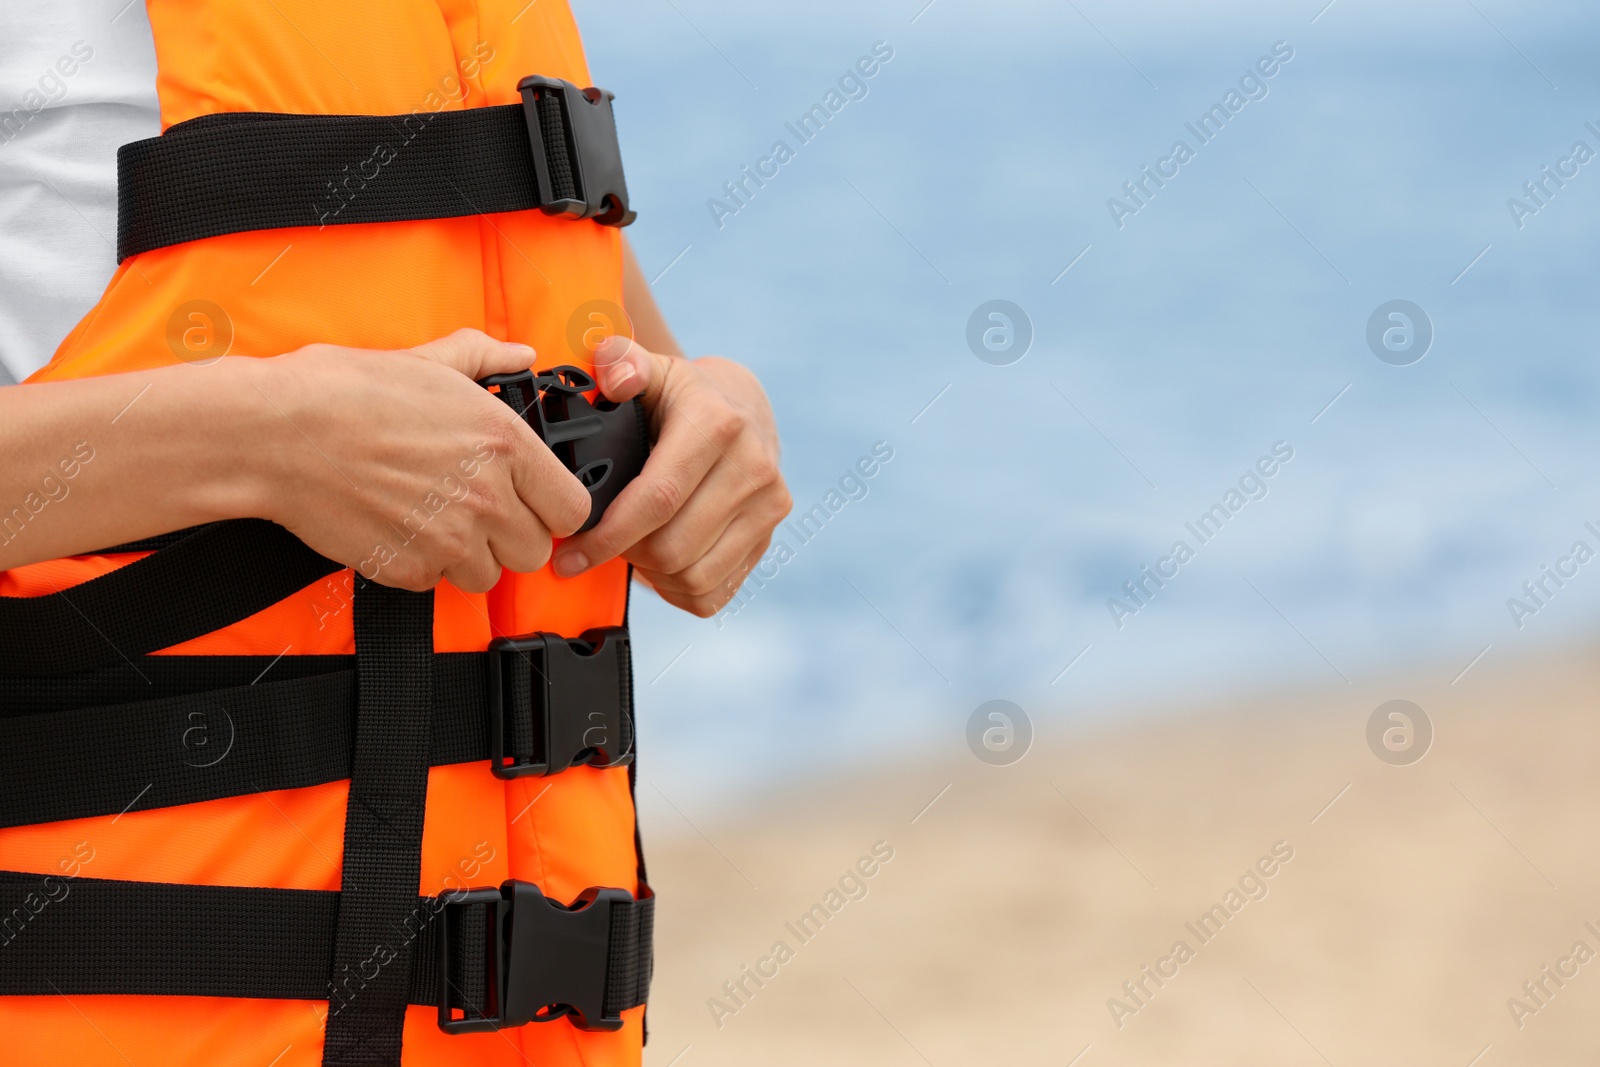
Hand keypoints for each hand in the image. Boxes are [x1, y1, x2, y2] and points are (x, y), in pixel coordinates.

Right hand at [250, 329, 590, 592]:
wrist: (276, 434)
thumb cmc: (345, 392)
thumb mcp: (428, 360)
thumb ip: (486, 359)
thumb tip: (520, 353)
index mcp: (504, 444)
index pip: (572, 509)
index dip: (553, 507)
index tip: (534, 502)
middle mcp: (486, 496)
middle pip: (535, 550)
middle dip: (511, 536)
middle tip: (477, 512)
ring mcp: (448, 539)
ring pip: (488, 575)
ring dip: (468, 555)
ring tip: (433, 519)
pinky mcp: (407, 568)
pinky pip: (436, 582)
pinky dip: (422, 564)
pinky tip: (398, 527)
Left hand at [552, 337, 790, 616]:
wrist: (745, 408)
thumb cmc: (684, 396)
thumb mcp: (653, 370)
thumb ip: (622, 363)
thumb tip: (612, 376)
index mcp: (718, 425)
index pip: (657, 499)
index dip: (607, 535)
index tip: (569, 555)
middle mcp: (754, 468)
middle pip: (672, 548)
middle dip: (626, 554)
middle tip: (602, 542)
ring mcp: (768, 508)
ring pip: (693, 577)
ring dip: (652, 574)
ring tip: (633, 548)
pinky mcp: (769, 539)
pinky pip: (713, 593)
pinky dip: (677, 589)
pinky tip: (661, 565)